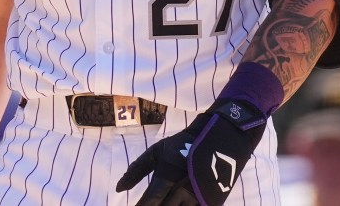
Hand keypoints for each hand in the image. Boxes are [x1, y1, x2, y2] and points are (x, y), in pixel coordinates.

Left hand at [116, 99, 266, 205]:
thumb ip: (137, 170)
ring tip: (163, 203)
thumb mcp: (157, 152)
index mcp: (169, 176)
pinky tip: (177, 205)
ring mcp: (199, 200)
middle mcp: (184, 191)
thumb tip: (118, 188)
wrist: (221, 140)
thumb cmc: (182, 145)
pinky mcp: (211, 204)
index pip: (150, 201)